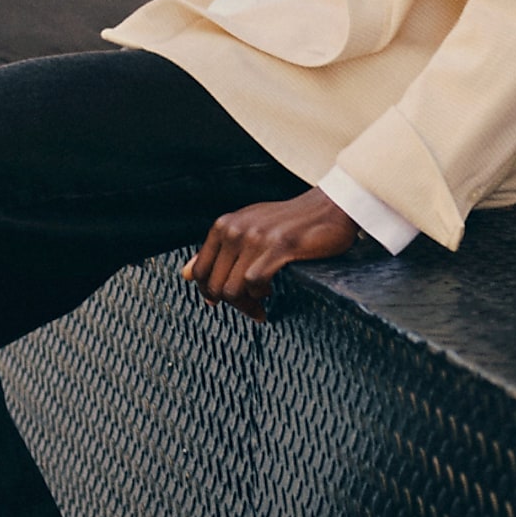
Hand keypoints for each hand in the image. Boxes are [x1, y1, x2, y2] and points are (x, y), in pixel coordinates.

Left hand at [181, 187, 359, 321]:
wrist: (330, 206)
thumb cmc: (290, 220)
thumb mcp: (248, 227)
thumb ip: (217, 249)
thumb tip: (186, 274)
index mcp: (225, 225)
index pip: (200, 272)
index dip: (209, 293)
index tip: (223, 303)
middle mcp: (235, 229)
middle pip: (215, 285)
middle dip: (230, 305)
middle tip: (250, 310)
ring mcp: (256, 237)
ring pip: (232, 289)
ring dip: (246, 306)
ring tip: (261, 306)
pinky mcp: (278, 246)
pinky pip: (254, 282)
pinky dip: (260, 295)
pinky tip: (271, 292)